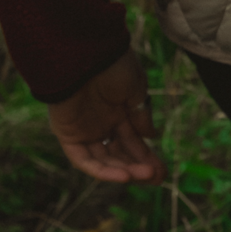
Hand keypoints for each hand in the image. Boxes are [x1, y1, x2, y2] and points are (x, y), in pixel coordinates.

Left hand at [48, 49, 165, 184]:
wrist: (87, 53)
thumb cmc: (114, 65)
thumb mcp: (136, 90)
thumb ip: (141, 115)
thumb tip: (151, 136)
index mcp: (117, 109)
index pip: (132, 139)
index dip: (146, 155)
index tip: (162, 170)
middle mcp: (100, 122)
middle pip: (119, 153)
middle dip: (138, 166)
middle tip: (157, 178)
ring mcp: (84, 130)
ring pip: (104, 159)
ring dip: (124, 170)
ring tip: (145, 176)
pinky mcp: (67, 135)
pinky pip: (83, 159)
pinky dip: (102, 170)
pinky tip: (124, 175)